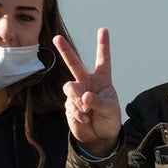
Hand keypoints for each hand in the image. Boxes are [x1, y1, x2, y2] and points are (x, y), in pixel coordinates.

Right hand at [53, 28, 121, 155]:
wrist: (99, 137)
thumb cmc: (109, 119)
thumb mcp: (110, 110)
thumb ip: (99, 101)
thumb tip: (85, 95)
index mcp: (102, 80)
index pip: (103, 60)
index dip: (103, 45)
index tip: (103, 30)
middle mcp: (87, 83)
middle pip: (74, 64)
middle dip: (65, 50)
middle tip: (57, 38)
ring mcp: (76, 93)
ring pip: (69, 87)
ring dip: (78, 99)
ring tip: (88, 110)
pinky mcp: (69, 105)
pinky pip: (70, 104)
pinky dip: (78, 113)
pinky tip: (85, 119)